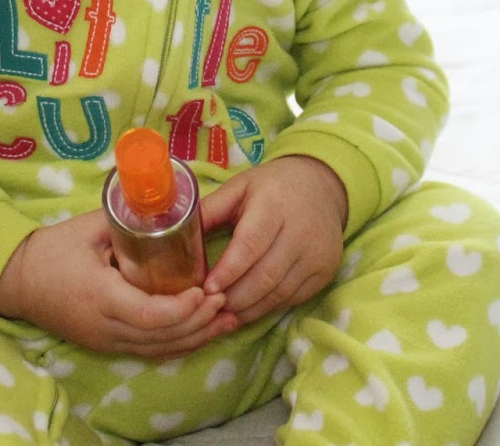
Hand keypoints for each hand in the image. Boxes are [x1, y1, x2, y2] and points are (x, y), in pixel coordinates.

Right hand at [0, 208, 236, 359]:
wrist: (15, 280)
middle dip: (199, 324)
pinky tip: (200, 334)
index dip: (183, 309)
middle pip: (161, 338)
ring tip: (226, 322)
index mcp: (101, 297)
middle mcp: (105, 327)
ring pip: (158, 350)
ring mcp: (105, 341)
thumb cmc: (51, 250)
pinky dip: (177, 345)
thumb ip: (129, 220)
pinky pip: (148, 352)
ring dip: (195, 339)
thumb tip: (167, 207)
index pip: (151, 314)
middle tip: (226, 303)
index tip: (206, 291)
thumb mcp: (90, 228)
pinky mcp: (105, 345)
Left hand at [198, 155, 346, 324]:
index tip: (206, 289)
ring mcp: (317, 255)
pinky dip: (267, 308)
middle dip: (233, 297)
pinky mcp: (325, 271)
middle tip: (207, 308)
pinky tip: (247, 309)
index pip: (250, 245)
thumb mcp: (239, 187)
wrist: (322, 186)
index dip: (228, 270)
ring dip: (248, 308)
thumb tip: (174, 232)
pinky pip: (293, 298)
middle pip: (264, 276)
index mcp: (274, 206)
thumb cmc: (271, 187)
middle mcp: (300, 232)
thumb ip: (210, 210)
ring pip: (279, 293)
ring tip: (222, 313)